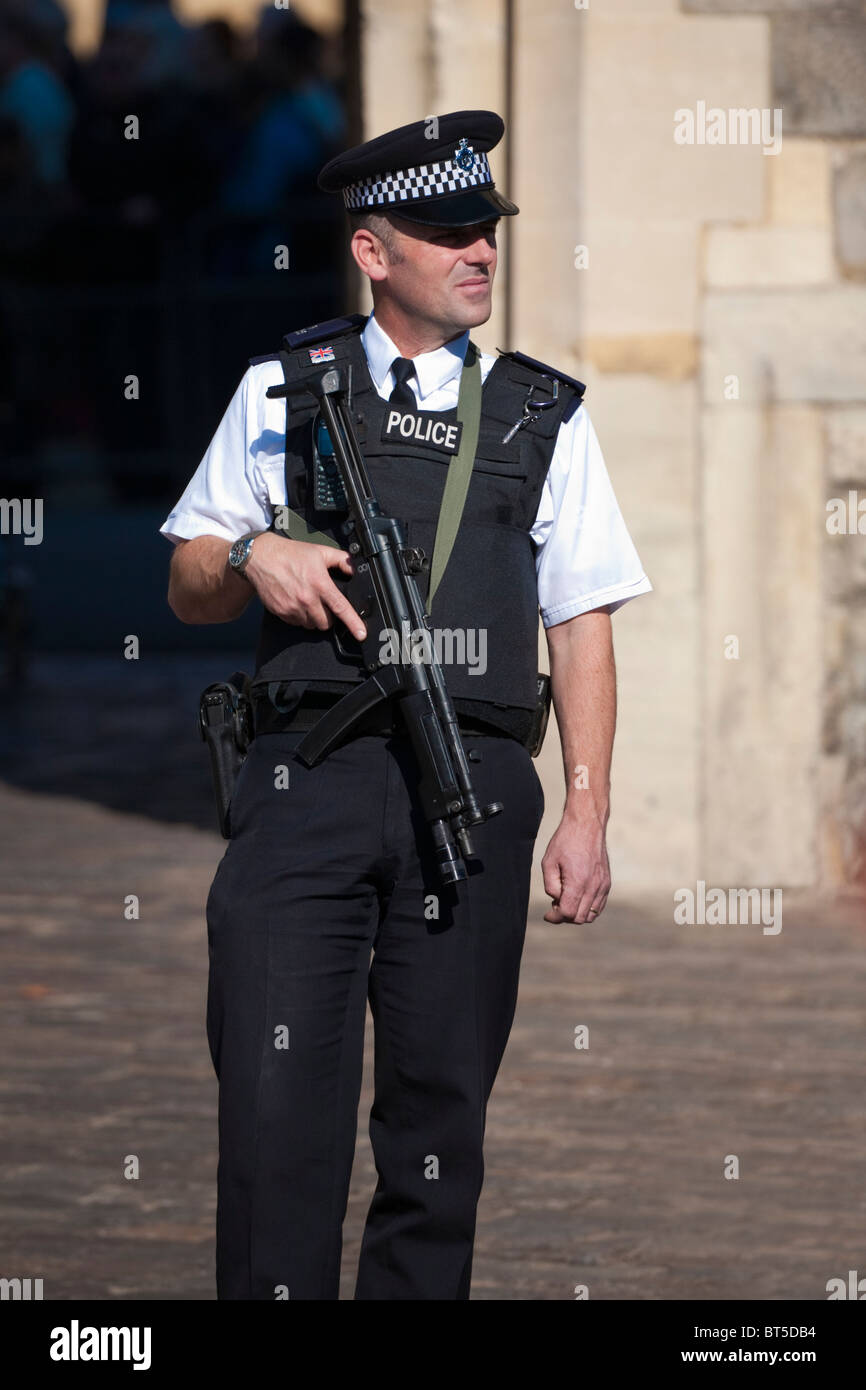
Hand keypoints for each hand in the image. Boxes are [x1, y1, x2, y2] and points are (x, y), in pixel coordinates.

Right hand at [244, 532, 366, 639]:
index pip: (341, 608)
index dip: (353, 623)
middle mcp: (307, 598)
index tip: (361, 634)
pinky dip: (300, 617)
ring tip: (309, 601)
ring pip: (311, 625)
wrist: (261, 557)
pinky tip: (297, 602)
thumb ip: (341, 560)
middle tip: (324, 604)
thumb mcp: (320, 551)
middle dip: (329, 617)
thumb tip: (354, 569)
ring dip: (314, 618)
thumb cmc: (290, 553)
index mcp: (320, 584)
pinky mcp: (281, 612)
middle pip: (326, 623)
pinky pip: (297, 623)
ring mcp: (292, 607)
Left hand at [541, 816, 610, 923]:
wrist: (587, 824)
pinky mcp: (607, 882)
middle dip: (565, 916)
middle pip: (579, 918)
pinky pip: (599, 905)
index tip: (547, 914)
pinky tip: (577, 898)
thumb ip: (551, 886)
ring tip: (566, 900)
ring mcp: (603, 885)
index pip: (568, 913)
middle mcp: (593, 886)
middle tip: (555, 905)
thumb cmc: (566, 841)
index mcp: (578, 882)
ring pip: (591, 915)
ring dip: (577, 913)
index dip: (555, 917)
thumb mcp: (549, 862)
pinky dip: (588, 908)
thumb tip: (557, 900)